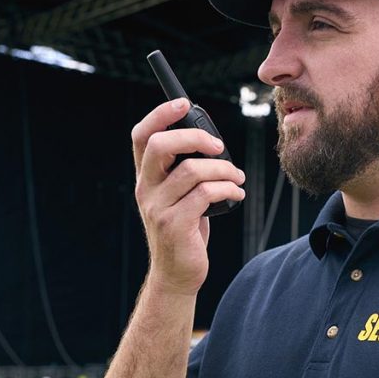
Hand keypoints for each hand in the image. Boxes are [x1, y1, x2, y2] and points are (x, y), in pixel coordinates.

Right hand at [131, 98, 244, 295]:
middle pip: (159, 145)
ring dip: (224, 170)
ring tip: (237, 179)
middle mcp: (145, 189)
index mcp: (145, 177)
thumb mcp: (180, 195)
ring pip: (192, 170)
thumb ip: (186, 169)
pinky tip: (237, 195)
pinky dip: (228, 189)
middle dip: (195, 137)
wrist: (178, 274)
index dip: (159, 114)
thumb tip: (211, 140)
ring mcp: (157, 208)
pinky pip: (205, 194)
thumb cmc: (185, 230)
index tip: (184, 103)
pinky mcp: (175, 225)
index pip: (141, 135)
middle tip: (219, 146)